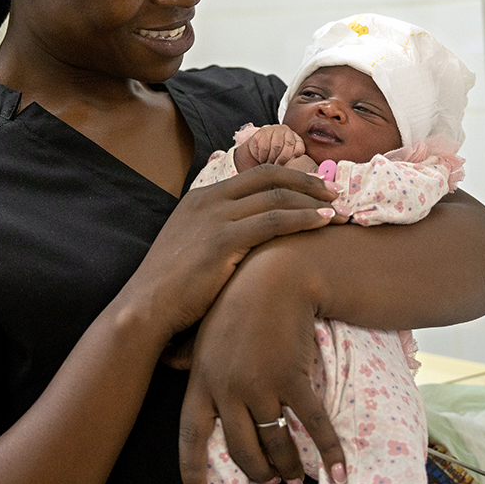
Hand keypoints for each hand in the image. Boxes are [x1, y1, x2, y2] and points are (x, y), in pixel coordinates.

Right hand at [124, 165, 338, 341]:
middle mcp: (209, 200)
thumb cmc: (173, 290)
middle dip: (307, 182)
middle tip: (335, 193)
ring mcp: (216, 217)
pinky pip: (273, 221)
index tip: (315, 187)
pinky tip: (323, 222)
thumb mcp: (194, 248)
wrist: (145, 309)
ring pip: (276, 196)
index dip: (291, 177)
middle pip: (270, 177)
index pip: (256, 174)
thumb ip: (221, 234)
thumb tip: (252, 239)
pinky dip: (303, 218)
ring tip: (338, 209)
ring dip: (312, 201)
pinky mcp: (223, 239)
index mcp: (202, 198)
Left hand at [178, 247, 344, 483]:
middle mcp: (227, 389)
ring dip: (289, 467)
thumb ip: (190, 357)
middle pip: (242, 451)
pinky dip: (328, 452)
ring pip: (276, 443)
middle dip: (258, 473)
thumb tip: (170, 366)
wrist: (274, 275)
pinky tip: (337, 472)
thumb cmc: (238, 300)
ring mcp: (260, 384)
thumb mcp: (206, 331)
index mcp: (201, 381)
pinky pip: (312, 425)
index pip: (190, 438)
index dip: (193, 474)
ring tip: (296, 479)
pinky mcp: (291, 377)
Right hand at [238, 124, 305, 169]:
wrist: (256, 149)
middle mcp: (286, 130)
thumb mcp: (286, 157)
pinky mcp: (262, 132)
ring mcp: (274, 129)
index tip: (294, 160)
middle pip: (289, 144)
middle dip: (284, 158)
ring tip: (269, 164)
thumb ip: (294, 160)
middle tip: (278, 166)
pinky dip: (263, 156)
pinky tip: (262, 159)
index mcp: (294, 137)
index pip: (299, 143)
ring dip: (272, 158)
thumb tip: (300, 172)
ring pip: (276, 146)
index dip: (298, 152)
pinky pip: (265, 147)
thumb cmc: (274, 155)